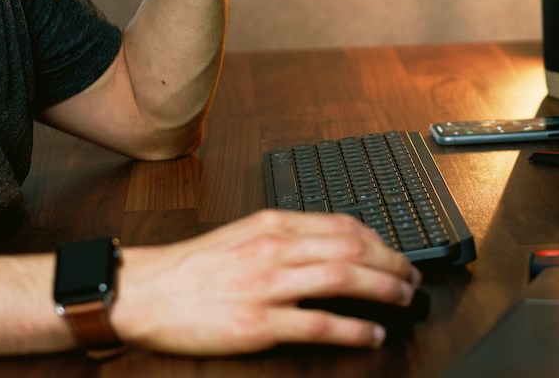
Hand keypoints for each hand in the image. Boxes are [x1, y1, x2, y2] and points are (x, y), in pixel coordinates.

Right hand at [111, 210, 422, 353]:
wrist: (146, 291)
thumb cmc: (194, 266)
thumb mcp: (245, 233)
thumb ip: (287, 233)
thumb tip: (331, 240)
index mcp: (274, 224)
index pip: (343, 224)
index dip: (379, 239)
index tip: (396, 251)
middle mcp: (276, 248)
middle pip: (351, 248)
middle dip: (391, 262)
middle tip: (412, 276)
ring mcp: (268, 285)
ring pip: (342, 278)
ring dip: (382, 289)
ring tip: (403, 298)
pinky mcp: (258, 323)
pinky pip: (318, 323)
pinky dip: (352, 328)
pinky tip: (372, 334)